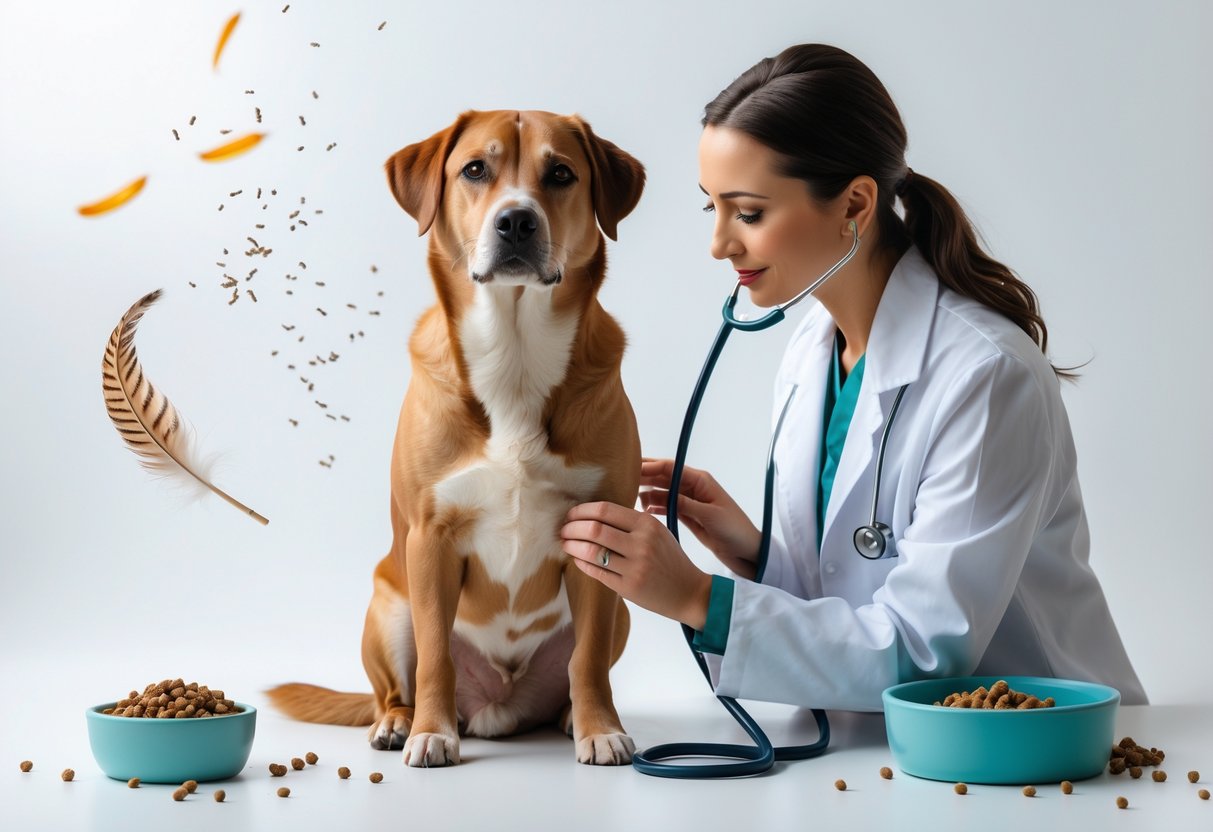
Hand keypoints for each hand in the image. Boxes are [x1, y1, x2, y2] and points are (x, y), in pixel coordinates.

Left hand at [560, 501, 712, 629]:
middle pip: (594, 529)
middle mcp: (641, 544)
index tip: (571, 513)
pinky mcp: (628, 588)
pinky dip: (581, 563)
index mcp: (648, 525)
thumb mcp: (657, 532)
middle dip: (572, 527)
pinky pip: (596, 572)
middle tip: (563, 529)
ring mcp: (634, 567)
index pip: (606, 510)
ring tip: (566, 543)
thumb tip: (594, 512)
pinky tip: (577, 559)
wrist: (688, 592)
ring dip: (572, 546)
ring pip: (591, 552)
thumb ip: (632, 521)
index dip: (582, 510)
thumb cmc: (669, 559)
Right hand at [639, 458, 760, 579]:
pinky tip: (641, 511)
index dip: (649, 466)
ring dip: (646, 493)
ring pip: (662, 491)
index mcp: (700, 481)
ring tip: (627, 497)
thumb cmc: (735, 530)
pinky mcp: (687, 515)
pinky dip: (654, 507)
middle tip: (621, 480)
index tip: (630, 469)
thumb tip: (662, 493)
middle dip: (643, 477)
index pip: (670, 468)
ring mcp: (688, 501)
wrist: (747, 551)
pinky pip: (665, 506)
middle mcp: (692, 487)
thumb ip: (686, 503)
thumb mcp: (711, 516)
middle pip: (663, 477)